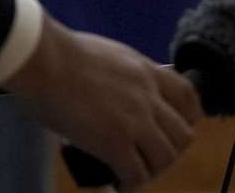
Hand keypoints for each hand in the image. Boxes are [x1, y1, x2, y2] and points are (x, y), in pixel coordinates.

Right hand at [5, 18, 199, 188]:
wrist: (46, 61)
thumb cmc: (62, 55)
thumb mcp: (111, 56)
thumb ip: (122, 75)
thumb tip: (109, 92)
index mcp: (148, 72)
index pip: (188, 97)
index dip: (188, 118)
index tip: (174, 128)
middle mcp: (149, 96)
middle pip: (183, 133)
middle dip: (171, 150)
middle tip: (151, 157)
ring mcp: (135, 120)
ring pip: (166, 157)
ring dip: (153, 170)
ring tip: (136, 174)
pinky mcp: (113, 142)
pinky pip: (136, 173)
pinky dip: (131, 183)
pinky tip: (118, 184)